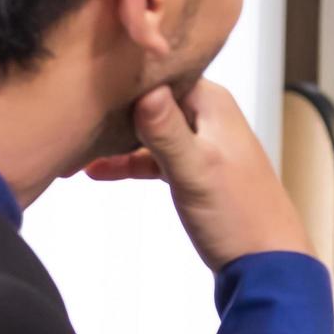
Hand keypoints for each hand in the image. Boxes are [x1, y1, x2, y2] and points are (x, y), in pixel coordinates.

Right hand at [82, 81, 313, 270]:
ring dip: (114, 138)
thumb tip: (144, 92)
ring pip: (148, 128)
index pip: (159, 70)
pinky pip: (153, 155)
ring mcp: (201, 141)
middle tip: (67, 115)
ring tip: (72, 146)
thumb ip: (167, 132)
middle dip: (111, 108)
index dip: (123, 73)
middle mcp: (208, 114)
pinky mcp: (194, 167)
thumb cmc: (239, 216)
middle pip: (150, 97)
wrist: (266, 262)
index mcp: (212, 102)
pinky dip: (128, 161)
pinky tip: (94, 170)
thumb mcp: (195, 171)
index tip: (83, 77)